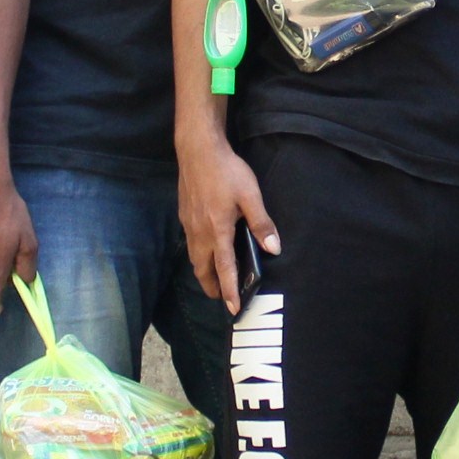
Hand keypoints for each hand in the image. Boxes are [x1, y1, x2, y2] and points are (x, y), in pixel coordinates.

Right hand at [179, 138, 277, 312]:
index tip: (233, 308)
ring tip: (214, 280)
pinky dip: (198, 257)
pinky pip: (191, 245)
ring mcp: (189, 225)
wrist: (197, 150)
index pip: (224, 269)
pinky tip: (207, 251)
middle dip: (212, 288)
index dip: (229, 290)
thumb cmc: (226, 170)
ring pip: (194, 259)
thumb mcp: (250, 195)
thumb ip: (261, 222)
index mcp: (217, 230)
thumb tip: (273, 248)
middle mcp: (200, 233)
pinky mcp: (184, 215)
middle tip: (222, 298)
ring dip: (204, 273)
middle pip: (203, 270)